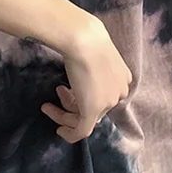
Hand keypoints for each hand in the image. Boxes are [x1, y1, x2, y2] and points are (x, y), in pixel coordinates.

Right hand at [41, 17, 132, 143]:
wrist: (83, 39)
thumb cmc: (86, 38)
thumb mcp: (96, 52)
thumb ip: (95, 65)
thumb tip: (83, 70)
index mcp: (124, 79)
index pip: (104, 96)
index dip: (83, 95)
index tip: (65, 87)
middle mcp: (119, 93)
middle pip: (95, 108)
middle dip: (72, 103)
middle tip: (58, 91)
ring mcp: (107, 103)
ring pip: (86, 119)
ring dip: (64, 115)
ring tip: (47, 106)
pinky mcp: (92, 111)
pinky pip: (82, 130)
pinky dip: (70, 134)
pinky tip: (58, 131)